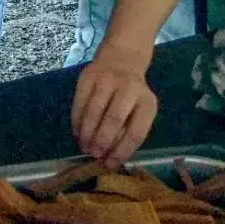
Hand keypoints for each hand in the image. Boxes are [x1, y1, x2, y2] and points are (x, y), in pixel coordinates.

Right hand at [72, 45, 157, 165]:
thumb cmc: (132, 94)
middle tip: (94, 155)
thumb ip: (129, 132)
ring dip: (87, 132)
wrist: (122, 59)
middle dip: (102, 141)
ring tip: (84, 146)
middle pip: (114, 120)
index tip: (110, 164)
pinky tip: (77, 132)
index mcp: (147, 102)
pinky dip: (77, 120)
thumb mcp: (140, 110)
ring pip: (94, 111)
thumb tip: (110, 159)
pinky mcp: (88, 76)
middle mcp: (129, 89)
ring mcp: (107, 80)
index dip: (122, 151)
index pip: (136, 132)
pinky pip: (79, 102)